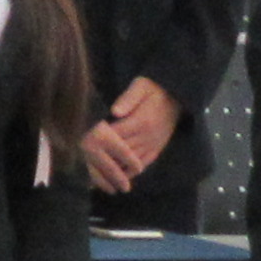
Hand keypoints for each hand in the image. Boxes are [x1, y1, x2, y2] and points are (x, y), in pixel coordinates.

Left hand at [82, 78, 182, 192]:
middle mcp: (148, 137)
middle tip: (85, 159)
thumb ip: (128, 98)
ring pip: (131, 163)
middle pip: (121, 152)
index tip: (83, 142)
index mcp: (141, 121)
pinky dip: (129, 171)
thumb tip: (114, 111)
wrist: (177, 97)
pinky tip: (117, 174)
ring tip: (97, 172)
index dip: (99, 140)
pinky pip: (142, 165)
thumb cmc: (154, 89)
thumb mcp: (140, 86)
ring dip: (115, 168)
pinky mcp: (157, 150)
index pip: (115, 135)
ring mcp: (153, 145)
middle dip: (103, 156)